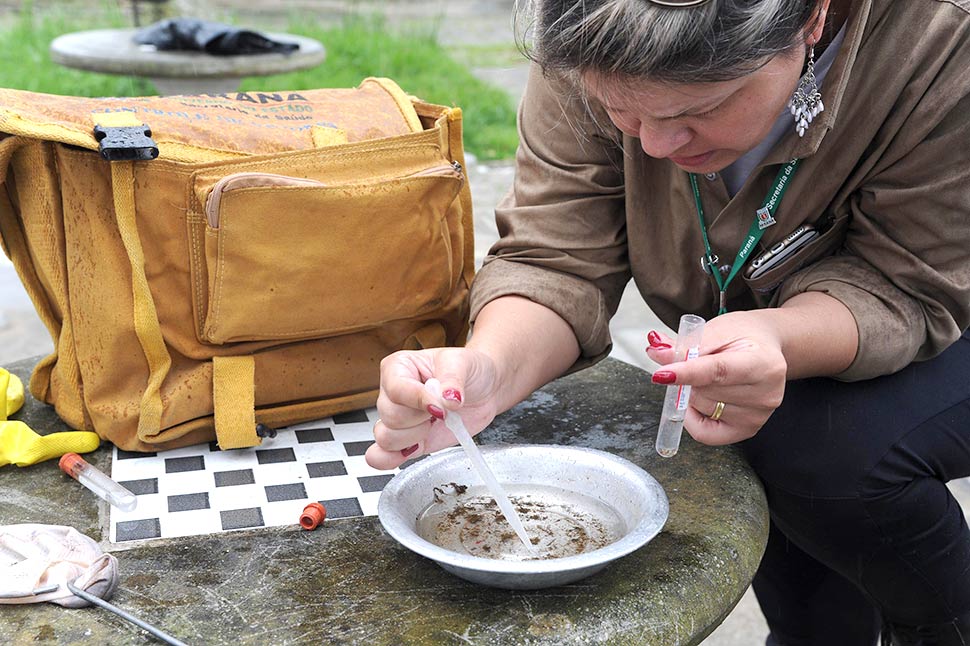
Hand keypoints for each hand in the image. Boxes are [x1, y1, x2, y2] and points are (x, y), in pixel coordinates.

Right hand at [364, 347, 500, 469]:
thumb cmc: (469, 370)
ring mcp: (399, 420)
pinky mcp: (407, 441)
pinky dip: (390, 459)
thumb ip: (452, 380)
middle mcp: (392, 393)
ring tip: (434, 423)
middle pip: (390, 416)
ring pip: (386, 438)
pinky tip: (412, 449)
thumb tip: (447, 399)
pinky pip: (381, 456)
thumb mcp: (462, 363)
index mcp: (398, 367)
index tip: (441, 405)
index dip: (418, 400)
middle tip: (442, 410)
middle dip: (421, 418)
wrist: (485, 390)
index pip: (396, 389)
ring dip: (415, 436)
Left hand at [646, 311, 787, 444]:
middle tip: (693, 361)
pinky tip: (699, 401)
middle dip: (687, 377)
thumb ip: (686, 343)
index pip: (718, 371)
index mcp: (764, 363)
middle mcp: (765, 394)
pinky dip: (692, 417)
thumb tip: (656, 352)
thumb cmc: (743, 337)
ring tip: (707, 377)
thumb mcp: (716, 330)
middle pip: (704, 391)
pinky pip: (704, 433)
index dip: (686, 373)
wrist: (766, 349)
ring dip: (692, 392)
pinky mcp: (747, 430)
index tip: (660, 374)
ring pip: (701, 408)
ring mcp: (757, 416)